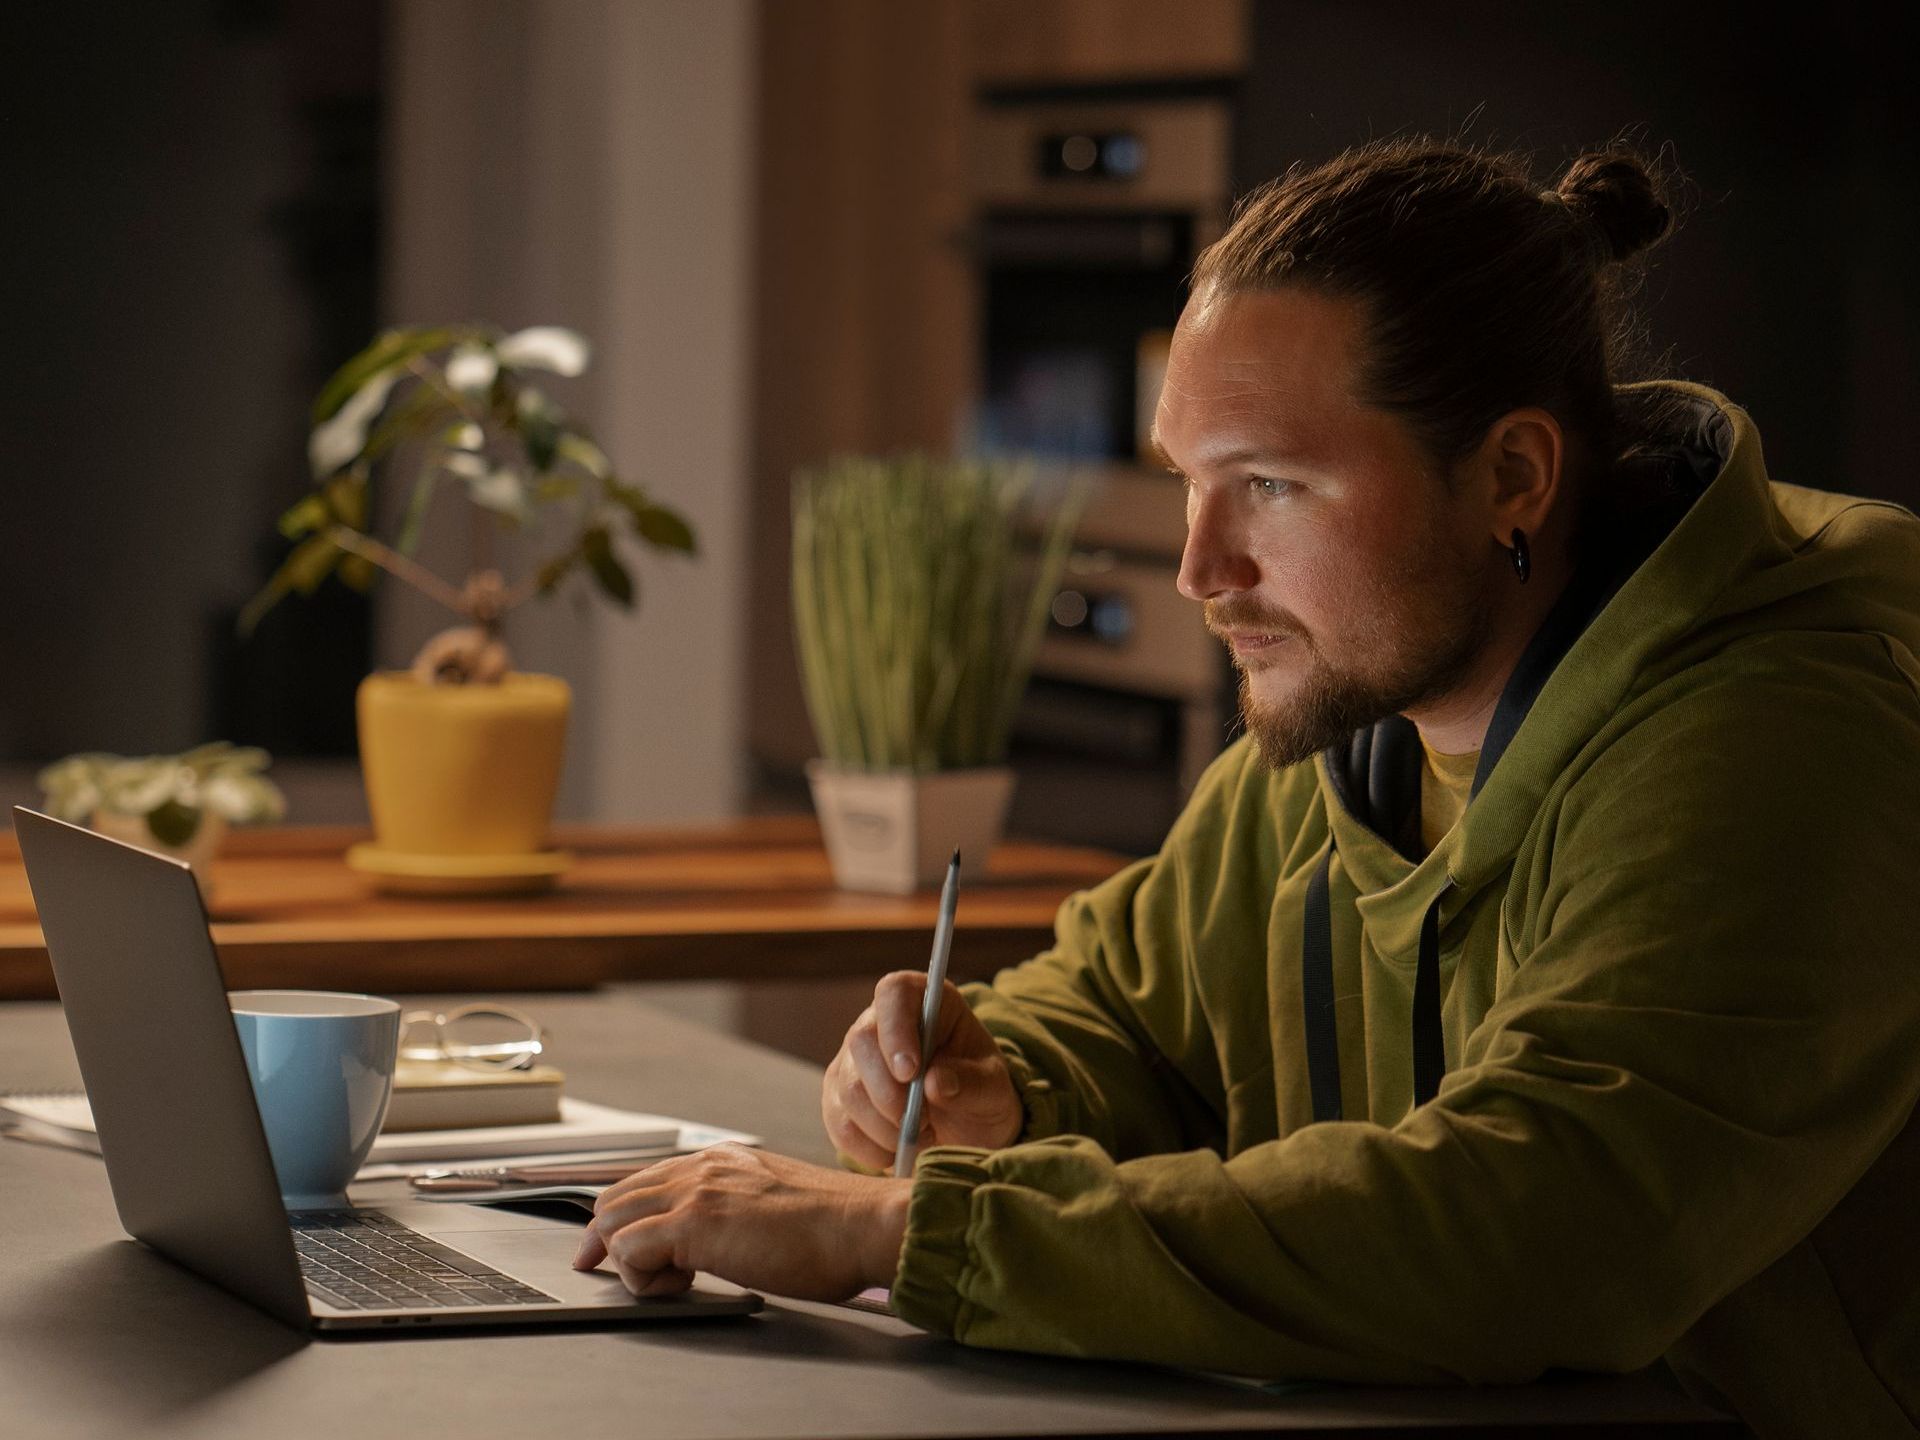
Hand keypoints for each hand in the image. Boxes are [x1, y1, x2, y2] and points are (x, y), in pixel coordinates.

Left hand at [571, 1143, 910, 1301]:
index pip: (647, 1180)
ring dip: (630, 1260)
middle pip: (617, 1196)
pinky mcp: (695, 1223)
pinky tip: (682, 1285)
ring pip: (614, 1219)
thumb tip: (719, 1239)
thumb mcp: (774, 1204)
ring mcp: (696, 1191)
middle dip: (606, 1239)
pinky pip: (629, 1249)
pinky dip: (640, 1276)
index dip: (622, 1215)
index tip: (610, 1245)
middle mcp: (703, 1167)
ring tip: (676, 1282)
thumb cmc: (835, 1227)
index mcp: (723, 1160)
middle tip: (612, 1271)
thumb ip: (738, 1209)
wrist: (861, 1224)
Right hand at [822, 971, 1022, 1171]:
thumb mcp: (993, 1087)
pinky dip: (867, 1147)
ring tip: (920, 1136)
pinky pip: (838, 1122)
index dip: (896, 1028)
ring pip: (847, 1088)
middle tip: (923, 1121)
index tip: (911, 1071)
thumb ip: (972, 1082)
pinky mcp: (838, 1096)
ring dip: (884, 1125)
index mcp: (923, 1000)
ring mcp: (853, 1058)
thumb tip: (934, 1083)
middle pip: (861, 1042)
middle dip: (890, 1093)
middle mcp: (880, 1021)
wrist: (965, 1126)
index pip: (894, 992)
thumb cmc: (980, 1091)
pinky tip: (895, 1151)